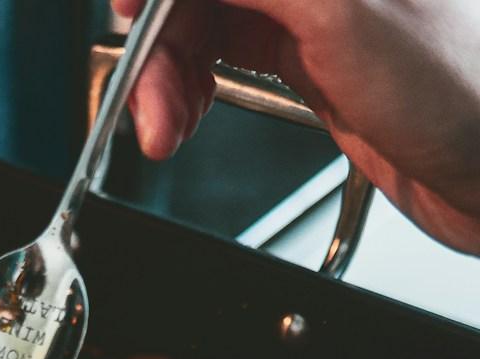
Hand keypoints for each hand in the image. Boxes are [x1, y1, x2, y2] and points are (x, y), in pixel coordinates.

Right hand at [113, 0, 479, 253]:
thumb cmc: (460, 87)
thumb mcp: (339, 15)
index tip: (128, 15)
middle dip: (159, 44)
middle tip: (146, 108)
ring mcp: (310, 3)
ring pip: (201, 19)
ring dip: (166, 76)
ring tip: (166, 130)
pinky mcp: (306, 49)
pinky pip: (221, 51)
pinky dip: (188, 88)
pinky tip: (184, 120)